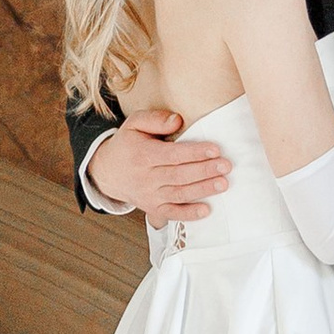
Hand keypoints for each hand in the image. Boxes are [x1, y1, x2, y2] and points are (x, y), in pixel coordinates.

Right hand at [90, 114, 234, 226]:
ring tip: (223, 184)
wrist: (107, 172)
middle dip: (204, 171)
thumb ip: (154, 119)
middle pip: (179, 175)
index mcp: (143, 155)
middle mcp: (146, 177)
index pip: (173, 155)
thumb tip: (178, 120)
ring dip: (202, 190)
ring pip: (179, 194)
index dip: (194, 152)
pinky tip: (206, 210)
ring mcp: (150, 195)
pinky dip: (189, 214)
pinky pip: (172, 213)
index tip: (215, 149)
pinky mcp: (153, 208)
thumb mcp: (134, 124)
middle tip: (226, 166)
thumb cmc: (127, 145)